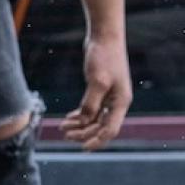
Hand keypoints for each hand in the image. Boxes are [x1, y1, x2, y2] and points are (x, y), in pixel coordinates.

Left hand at [64, 33, 131, 149]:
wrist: (105, 36)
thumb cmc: (104, 56)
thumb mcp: (97, 81)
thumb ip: (91, 103)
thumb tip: (85, 121)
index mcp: (120, 103)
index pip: (110, 130)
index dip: (97, 140)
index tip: (82, 147)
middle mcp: (116, 102)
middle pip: (100, 127)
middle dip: (84, 133)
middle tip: (65, 134)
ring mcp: (108, 97)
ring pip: (94, 119)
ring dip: (80, 125)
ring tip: (63, 127)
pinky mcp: (100, 90)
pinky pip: (91, 109)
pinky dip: (80, 115)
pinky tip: (68, 119)